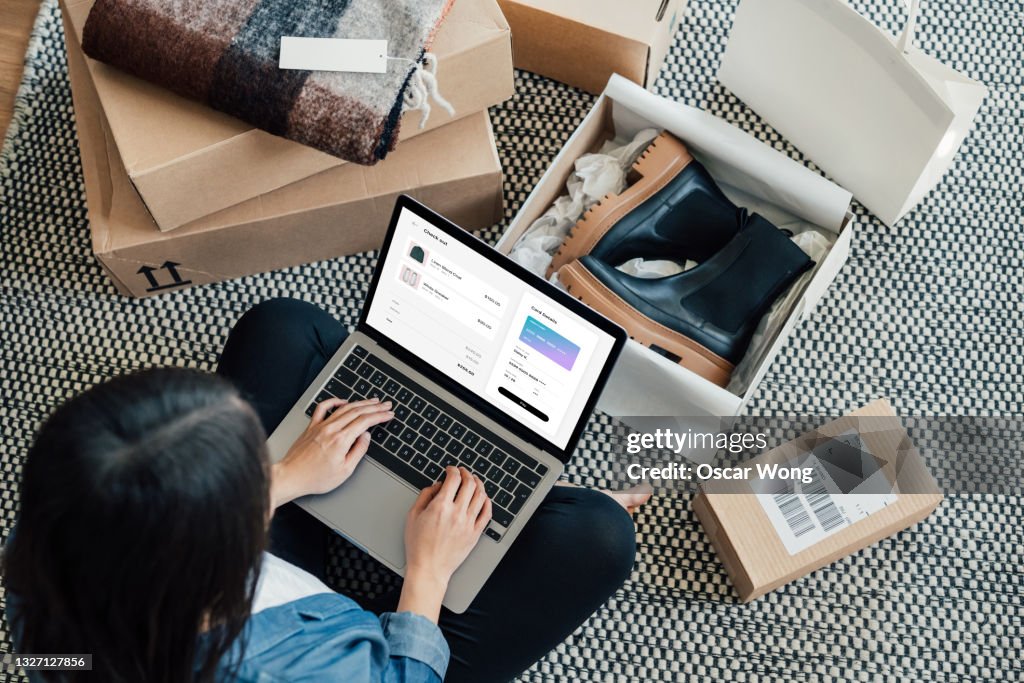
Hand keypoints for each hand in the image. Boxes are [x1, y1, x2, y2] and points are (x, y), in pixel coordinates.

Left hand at [271, 398, 392, 507]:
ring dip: (360, 402)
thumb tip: (366, 437)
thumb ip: (358, 451)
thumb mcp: (344, 471)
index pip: (365, 422)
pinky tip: (343, 401)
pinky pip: (323, 408)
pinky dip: (334, 401)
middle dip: (375, 406)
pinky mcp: (312, 426)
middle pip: (357, 411)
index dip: (380, 416)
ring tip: (372, 401)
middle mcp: (331, 429)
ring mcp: (321, 426)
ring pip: (344, 408)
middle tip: (386, 405)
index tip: (388, 414)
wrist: (291, 476)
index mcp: (341, 440)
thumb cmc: (315, 478)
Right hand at [398, 467, 491, 621]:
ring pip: (481, 495)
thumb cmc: (418, 546)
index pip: (454, 479)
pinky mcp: (475, 534)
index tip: (451, 470)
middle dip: (466, 473)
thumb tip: (437, 485)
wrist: (429, 569)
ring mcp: (468, 523)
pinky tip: (484, 498)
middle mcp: (457, 513)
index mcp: (441, 506)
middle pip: (470, 484)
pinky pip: (487, 513)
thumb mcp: (413, 516)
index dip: (453, 470)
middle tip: (463, 472)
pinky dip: (487, 502)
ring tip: (474, 481)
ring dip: (478, 484)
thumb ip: (425, 496)